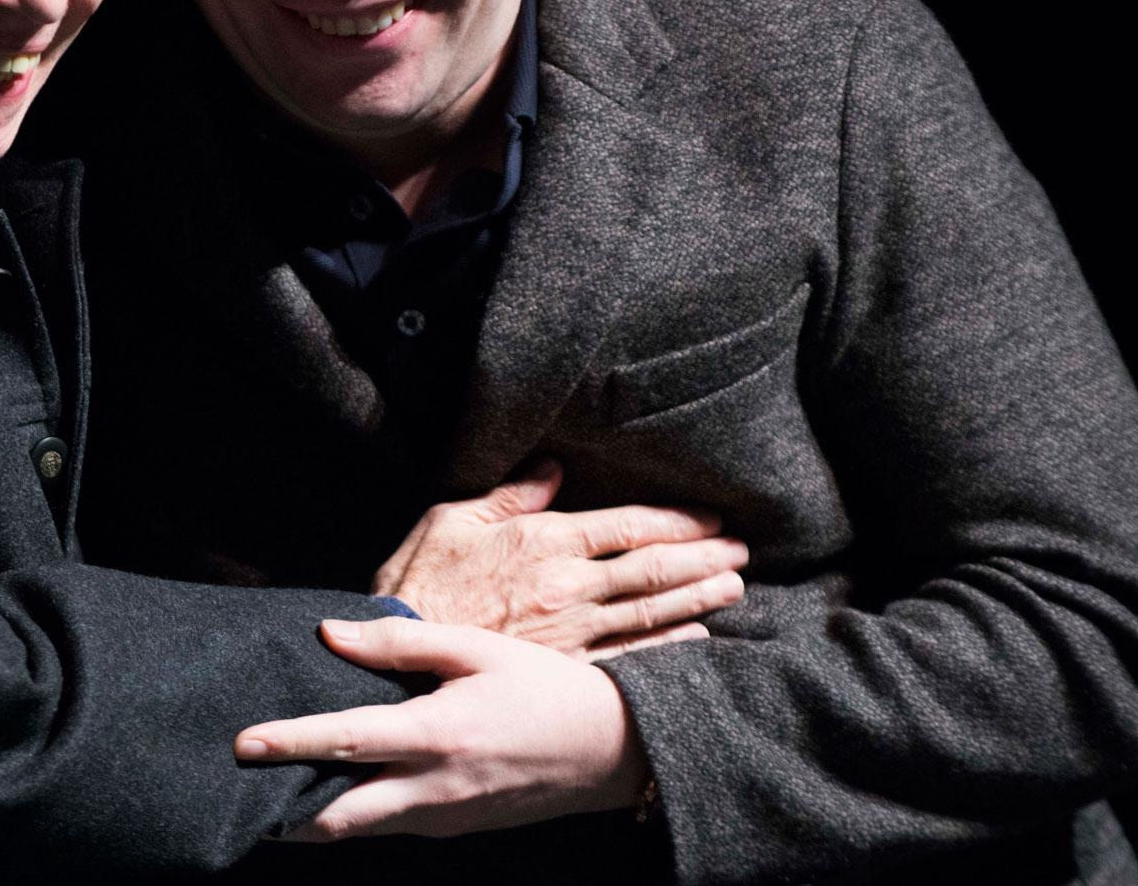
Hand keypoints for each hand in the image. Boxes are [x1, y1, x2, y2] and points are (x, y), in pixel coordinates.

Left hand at [236, 617, 646, 838]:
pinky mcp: (452, 829)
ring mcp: (442, 819)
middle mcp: (432, 789)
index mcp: (436, 735)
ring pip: (359, 829)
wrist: (610, 752)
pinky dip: (354, 813)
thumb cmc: (542, 689)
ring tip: (273, 787)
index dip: (289, 744)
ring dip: (314, 815)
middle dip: (283, 813)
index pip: (345, 742)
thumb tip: (332, 633)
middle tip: (240, 790)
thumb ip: (401, 642)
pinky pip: (388, 826)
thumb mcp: (476, 649)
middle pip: (337, 819)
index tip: (242, 744)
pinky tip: (335, 787)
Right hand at [378, 459, 744, 658]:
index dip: (676, 522)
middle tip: (742, 552)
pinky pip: (628, 657)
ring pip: (649, 613)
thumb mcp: (452, 519)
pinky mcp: (564, 668)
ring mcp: (571, 633)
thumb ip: (510, 495)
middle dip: (702, 558)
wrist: (396, 647)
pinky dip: (667, 648)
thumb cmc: (418, 580)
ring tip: (733, 588)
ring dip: (697, 599)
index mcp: (545, 542)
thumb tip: (554, 467)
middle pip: (652, 571)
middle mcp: (568, 587)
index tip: (712, 519)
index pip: (627, 528)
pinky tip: (697, 639)